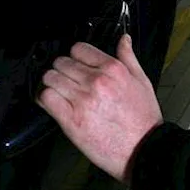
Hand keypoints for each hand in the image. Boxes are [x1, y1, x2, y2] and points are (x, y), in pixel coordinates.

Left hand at [37, 35, 163, 182]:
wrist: (143, 150)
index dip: (75, 57)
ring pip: (50, 78)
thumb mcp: (142, 82)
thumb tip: (124, 39)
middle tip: (67, 80)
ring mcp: (82, 100)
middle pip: (61, 62)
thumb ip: (129, 58)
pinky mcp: (71, 120)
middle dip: (62, 70)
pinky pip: (46, 98)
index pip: (78, 49)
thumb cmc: (144, 119)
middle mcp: (96, 81)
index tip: (76, 65)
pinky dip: (45, 98)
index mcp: (113, 69)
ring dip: (52, 83)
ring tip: (58, 92)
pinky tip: (52, 103)